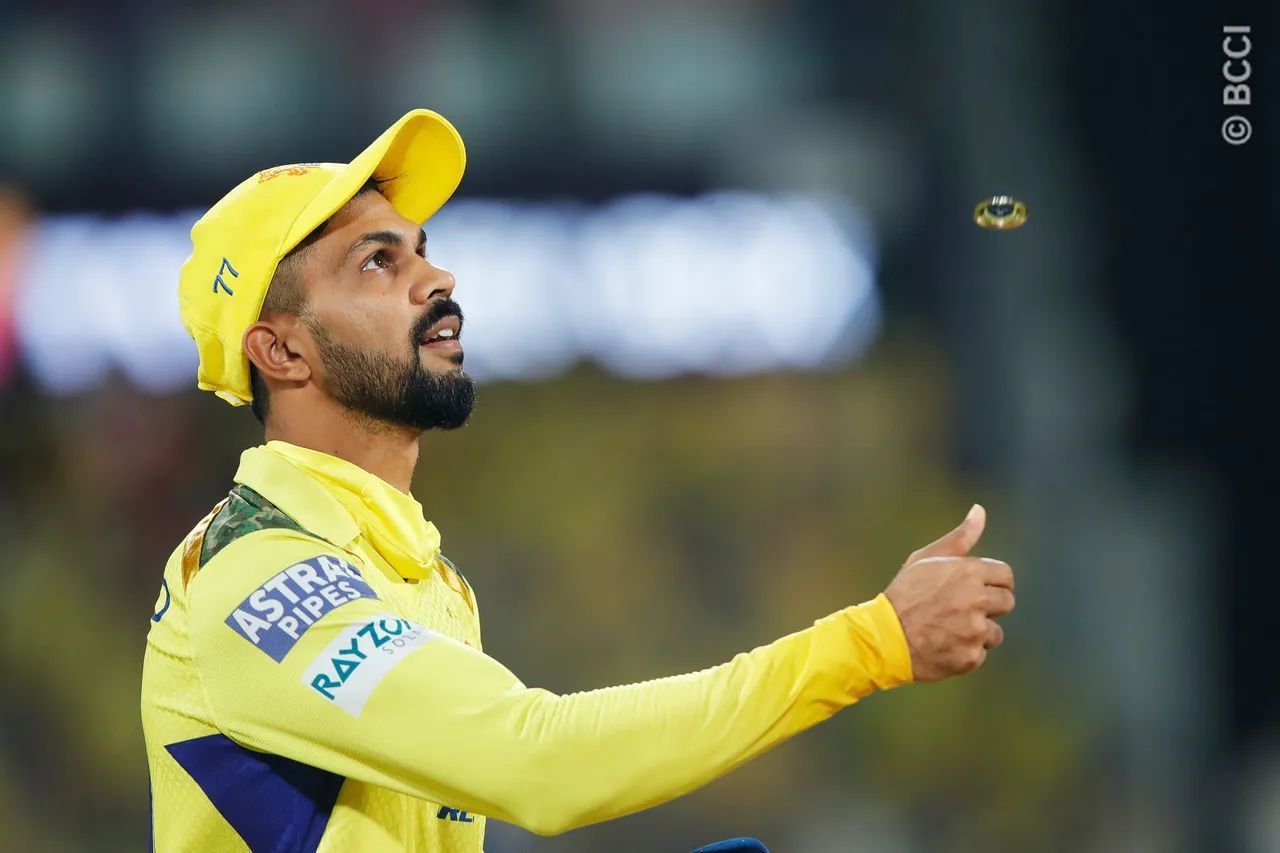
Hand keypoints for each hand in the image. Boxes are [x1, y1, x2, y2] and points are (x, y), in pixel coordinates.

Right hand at [883, 505, 1014, 682]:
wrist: (884, 637)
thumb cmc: (904, 594)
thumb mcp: (926, 559)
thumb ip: (959, 537)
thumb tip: (980, 511)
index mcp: (969, 572)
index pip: (1005, 575)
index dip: (993, 582)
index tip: (978, 588)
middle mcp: (977, 600)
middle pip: (1007, 602)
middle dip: (990, 606)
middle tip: (962, 610)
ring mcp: (975, 630)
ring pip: (995, 632)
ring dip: (978, 632)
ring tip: (950, 630)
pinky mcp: (971, 656)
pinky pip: (980, 653)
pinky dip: (966, 652)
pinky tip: (945, 645)